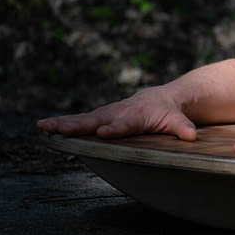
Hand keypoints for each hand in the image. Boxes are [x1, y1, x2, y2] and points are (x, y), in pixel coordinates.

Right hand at [36, 86, 197, 140]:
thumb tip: (192, 136)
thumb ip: (182, 128)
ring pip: (83, 119)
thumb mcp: (177, 120)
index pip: (124, 124)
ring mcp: (107, 114)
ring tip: (42, 127)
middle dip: (78, 126)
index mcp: (136, 116)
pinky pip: (79, 120)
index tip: (102, 132)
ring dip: (62, 124)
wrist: (161, 98)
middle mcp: (118, 113)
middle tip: (59, 130)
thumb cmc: (169, 112)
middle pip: (96, 120)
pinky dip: (61, 123)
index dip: (115, 128)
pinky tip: (44, 128)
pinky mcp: (99, 116)